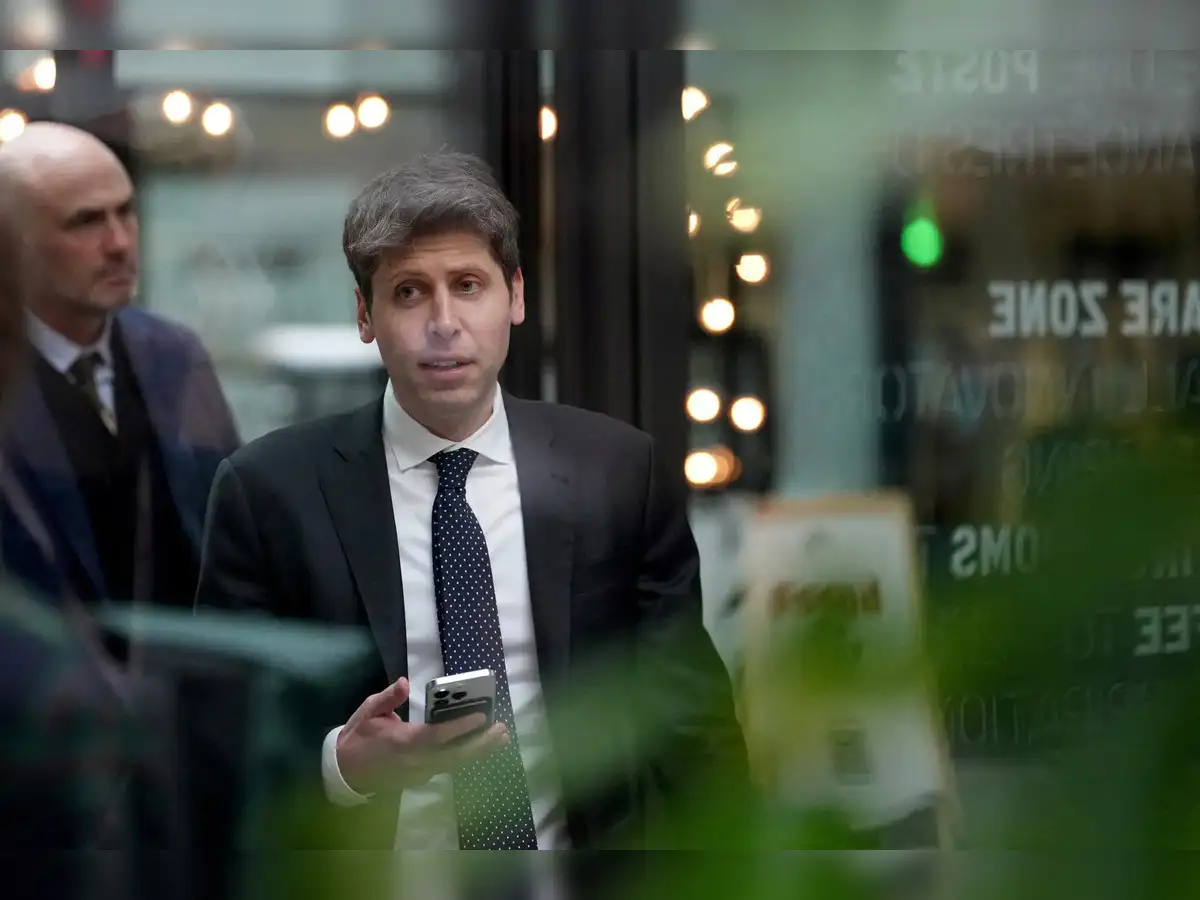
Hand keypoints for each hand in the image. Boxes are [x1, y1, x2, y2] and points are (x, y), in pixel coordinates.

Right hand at [335, 677, 507, 794]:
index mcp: (403, 742)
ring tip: (499, 739)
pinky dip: (465, 758)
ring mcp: (419, 773)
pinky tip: (479, 747)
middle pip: (455, 755)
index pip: (438, 735)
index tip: (482, 717)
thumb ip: (388, 698)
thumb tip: (405, 682)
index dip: (461, 727)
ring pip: (454, 764)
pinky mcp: (420, 779)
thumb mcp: (367, 712)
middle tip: (502, 731)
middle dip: (481, 744)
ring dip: (478, 752)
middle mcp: (416, 761)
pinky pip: (447, 767)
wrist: (344, 774)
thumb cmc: (357, 738)